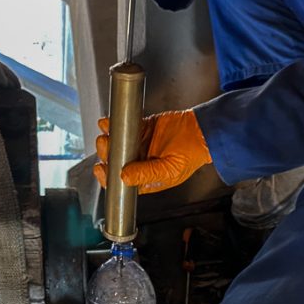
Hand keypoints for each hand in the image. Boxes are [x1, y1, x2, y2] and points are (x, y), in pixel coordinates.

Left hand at [94, 110, 211, 193]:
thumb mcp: (169, 169)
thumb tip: (124, 177)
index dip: (107, 176)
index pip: (120, 181)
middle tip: (104, 144)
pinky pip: (124, 127)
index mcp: (145, 178)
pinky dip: (114, 124)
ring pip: (116, 143)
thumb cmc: (191, 156)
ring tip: (105, 133)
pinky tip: (107, 122)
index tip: (100, 169)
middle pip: (115, 160)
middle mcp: (140, 162)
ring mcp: (139, 145)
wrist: (202, 132)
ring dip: (108, 138)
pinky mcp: (142, 129)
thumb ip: (145, 173)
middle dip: (106, 153)